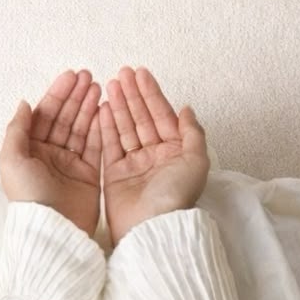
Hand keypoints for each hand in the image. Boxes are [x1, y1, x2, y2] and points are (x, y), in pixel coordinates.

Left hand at [0, 69, 102, 240]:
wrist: (52, 230)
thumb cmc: (28, 197)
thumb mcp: (12, 160)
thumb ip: (17, 129)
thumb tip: (24, 103)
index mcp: (29, 150)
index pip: (45, 115)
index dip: (58, 94)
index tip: (72, 76)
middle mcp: (49, 155)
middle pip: (65, 118)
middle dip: (76, 96)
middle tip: (89, 76)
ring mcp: (70, 164)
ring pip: (81, 128)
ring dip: (89, 107)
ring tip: (100, 87)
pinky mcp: (88, 175)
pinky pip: (96, 146)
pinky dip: (101, 127)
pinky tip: (106, 110)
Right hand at [99, 66, 209, 246]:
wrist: (151, 227)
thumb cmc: (176, 196)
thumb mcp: (196, 161)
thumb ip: (192, 133)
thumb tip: (186, 109)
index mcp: (175, 152)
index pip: (161, 116)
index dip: (151, 94)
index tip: (141, 74)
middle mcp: (155, 156)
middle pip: (142, 118)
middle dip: (132, 95)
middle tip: (122, 73)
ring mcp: (134, 164)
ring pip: (125, 128)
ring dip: (119, 105)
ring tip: (110, 84)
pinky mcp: (114, 174)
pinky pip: (109, 144)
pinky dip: (105, 126)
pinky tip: (102, 108)